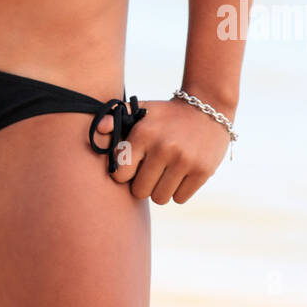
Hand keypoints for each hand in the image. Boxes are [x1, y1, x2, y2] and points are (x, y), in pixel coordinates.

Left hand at [93, 97, 231, 203]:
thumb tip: (99, 128)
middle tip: (150, 172)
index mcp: (143, 133)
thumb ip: (117, 117)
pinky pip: (179, 199)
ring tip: (165, 173)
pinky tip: (181, 175)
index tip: (132, 168)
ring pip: (160, 198)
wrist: (207, 108)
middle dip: (142, 184)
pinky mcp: (202, 171)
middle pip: (140, 191)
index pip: (120, 175)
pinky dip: (178, 191)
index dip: (124, 174)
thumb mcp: (142, 109)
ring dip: (160, 190)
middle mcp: (163, 148)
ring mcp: (184, 161)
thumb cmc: (167, 114)